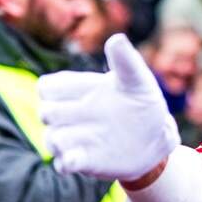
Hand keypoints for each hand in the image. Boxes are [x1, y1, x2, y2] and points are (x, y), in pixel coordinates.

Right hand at [39, 33, 179, 180]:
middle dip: (60, 114)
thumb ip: (126, 60)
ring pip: (51, 139)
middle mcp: (72, 114)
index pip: (47, 87)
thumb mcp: (138, 80)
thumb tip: (117, 38)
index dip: (58, 89)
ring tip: (91, 136)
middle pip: (45, 113)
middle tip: (91, 113)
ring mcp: (75, 138)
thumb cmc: (144, 102)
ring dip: (62, 139)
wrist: (156, 138)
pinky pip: (62, 163)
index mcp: (78, 90)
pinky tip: (73, 161)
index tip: (88, 91)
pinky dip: (65, 161)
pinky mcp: (83, 161)